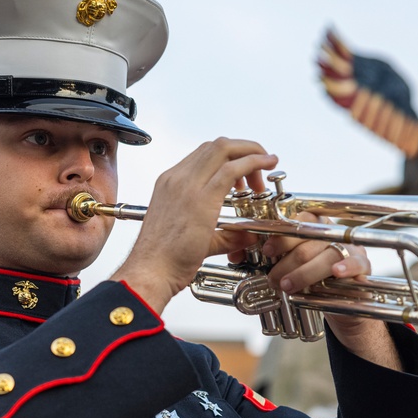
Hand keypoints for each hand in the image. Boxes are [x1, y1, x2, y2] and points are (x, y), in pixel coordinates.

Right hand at [113, 138, 277, 314]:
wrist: (150, 271)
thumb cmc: (165, 260)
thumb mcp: (195, 238)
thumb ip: (225, 235)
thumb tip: (247, 236)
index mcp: (171, 184)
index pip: (205, 155)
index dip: (230, 157)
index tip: (245, 171)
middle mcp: (177, 178)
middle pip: (217, 146)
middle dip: (244, 150)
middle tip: (259, 169)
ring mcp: (186, 185)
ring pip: (224, 149)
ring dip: (250, 154)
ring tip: (265, 168)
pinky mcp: (200, 198)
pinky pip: (231, 169)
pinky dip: (253, 162)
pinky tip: (266, 165)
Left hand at [251, 215, 403, 371]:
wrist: (342, 308)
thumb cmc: (312, 285)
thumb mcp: (290, 270)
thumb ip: (270, 260)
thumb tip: (237, 256)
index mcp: (313, 227)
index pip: (298, 219)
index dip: (281, 232)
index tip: (266, 249)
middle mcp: (332, 233)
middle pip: (309, 238)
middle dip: (286, 259)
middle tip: (272, 278)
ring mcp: (349, 247)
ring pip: (326, 253)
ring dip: (304, 271)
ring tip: (287, 286)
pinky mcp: (363, 265)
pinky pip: (355, 262)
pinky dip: (345, 267)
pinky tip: (335, 274)